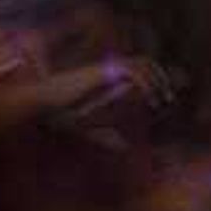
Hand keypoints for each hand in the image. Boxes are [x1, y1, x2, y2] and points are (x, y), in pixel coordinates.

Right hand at [30, 56, 171, 130]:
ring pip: (142, 64)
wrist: (42, 103)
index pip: (137, 69)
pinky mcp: (103, 72)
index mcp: (106, 77)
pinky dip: (145, 83)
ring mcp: (106, 68)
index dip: (153, 79)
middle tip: (168, 98)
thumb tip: (125, 148)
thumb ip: (107, 136)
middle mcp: (108, 69)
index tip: (161, 98)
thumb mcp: (90, 128)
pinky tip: (149, 99)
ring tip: (162, 99)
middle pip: (144, 61)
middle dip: (160, 77)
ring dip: (156, 79)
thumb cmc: (59, 115)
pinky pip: (132, 72)